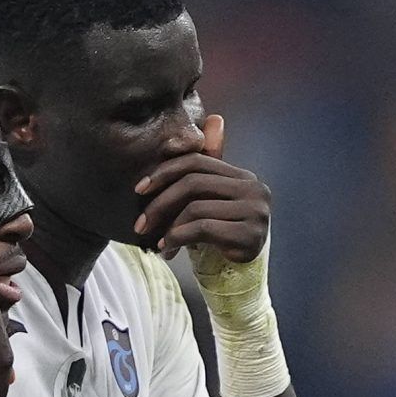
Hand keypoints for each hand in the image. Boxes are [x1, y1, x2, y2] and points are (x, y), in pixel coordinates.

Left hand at [133, 115, 269, 266]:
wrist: (239, 278)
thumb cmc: (219, 237)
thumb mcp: (209, 203)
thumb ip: (206, 170)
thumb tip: (215, 118)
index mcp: (243, 177)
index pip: (197, 162)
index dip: (165, 172)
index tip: (139, 189)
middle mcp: (254, 189)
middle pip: (193, 183)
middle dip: (160, 202)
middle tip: (140, 224)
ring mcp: (255, 212)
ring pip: (196, 208)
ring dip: (169, 227)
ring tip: (158, 243)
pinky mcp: (250, 235)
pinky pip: (203, 228)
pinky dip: (178, 238)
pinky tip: (168, 249)